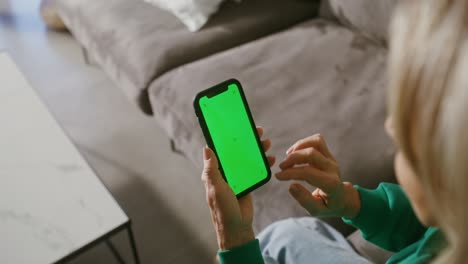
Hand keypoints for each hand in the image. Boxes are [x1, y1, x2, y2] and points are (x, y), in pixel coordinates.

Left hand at [202, 127, 275, 249]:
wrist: (237, 228)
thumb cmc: (223, 209)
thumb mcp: (216, 188)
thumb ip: (212, 169)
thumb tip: (207, 148)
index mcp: (214, 172)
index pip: (219, 149)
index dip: (226, 137)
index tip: (235, 125)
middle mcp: (225, 172)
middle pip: (236, 151)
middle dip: (247, 140)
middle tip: (258, 130)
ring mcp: (237, 177)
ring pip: (247, 158)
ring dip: (257, 150)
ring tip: (267, 142)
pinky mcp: (247, 183)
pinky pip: (256, 169)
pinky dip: (263, 163)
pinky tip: (271, 158)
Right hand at [275, 134, 359, 217]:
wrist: (343, 198)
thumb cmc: (328, 205)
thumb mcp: (317, 210)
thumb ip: (304, 200)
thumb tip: (291, 186)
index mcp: (331, 184)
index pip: (308, 173)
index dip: (291, 173)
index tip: (278, 176)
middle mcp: (333, 169)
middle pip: (311, 154)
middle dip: (293, 158)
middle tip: (281, 167)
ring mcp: (332, 159)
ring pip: (316, 142)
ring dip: (298, 147)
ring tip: (288, 157)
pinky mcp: (329, 154)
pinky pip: (317, 141)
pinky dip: (303, 143)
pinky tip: (294, 152)